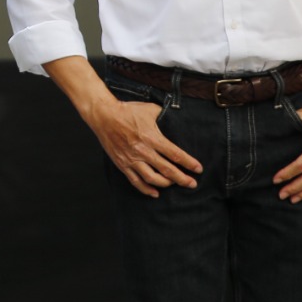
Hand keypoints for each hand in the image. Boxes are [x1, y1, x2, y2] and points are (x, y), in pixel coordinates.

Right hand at [82, 95, 202, 197]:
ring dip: (166, 184)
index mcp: (151, 137)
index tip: (198, 169)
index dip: (189, 163)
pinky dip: (146, 189)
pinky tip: (155, 193)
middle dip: (182, 178)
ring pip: (152, 178)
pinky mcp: (123, 164)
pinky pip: (136, 181)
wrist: (103, 116)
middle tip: (192, 183)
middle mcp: (142, 150)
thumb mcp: (149, 109)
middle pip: (167, 170)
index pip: (175, 154)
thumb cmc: (127, 111)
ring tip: (174, 184)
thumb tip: (178, 118)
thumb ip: (164, 115)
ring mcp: (131, 159)